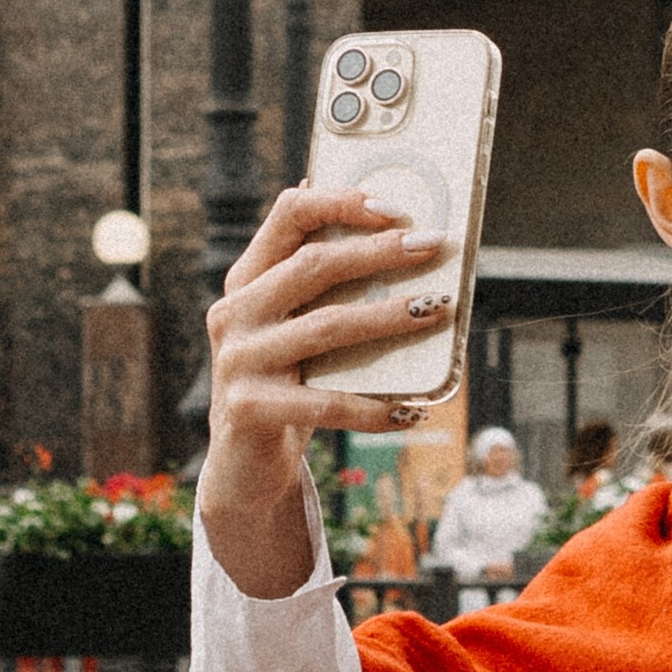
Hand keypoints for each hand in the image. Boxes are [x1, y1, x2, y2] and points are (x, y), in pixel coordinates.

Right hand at [198, 185, 449, 597]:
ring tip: (436, 309)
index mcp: (247, 281)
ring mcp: (238, 362)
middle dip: (378, 252)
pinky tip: (411, 409)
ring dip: (387, 317)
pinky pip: (326, 403)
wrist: (243, 467)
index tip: (395, 208)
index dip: (341, 204)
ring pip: (325, 327)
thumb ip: (321, 284)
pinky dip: (374, 406)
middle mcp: (235, 314)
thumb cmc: (286, 383)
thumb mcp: (294, 329)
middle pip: (312, 266)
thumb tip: (386, 224)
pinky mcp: (249, 410)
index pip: (288, 217)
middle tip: (431, 246)